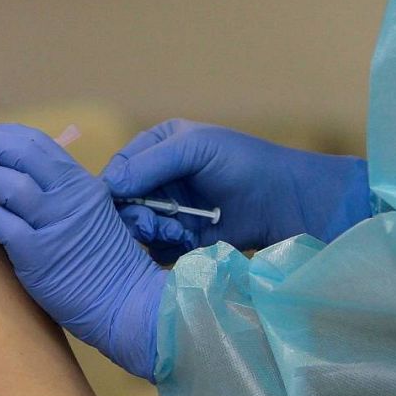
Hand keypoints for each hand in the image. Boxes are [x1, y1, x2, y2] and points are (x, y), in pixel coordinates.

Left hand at [0, 123, 165, 380]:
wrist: (125, 303)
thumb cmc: (102, 259)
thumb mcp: (87, 210)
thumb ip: (57, 188)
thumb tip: (10, 169)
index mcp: (80, 180)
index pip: (33, 140)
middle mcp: (69, 194)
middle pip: (17, 152)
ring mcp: (54, 222)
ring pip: (6, 183)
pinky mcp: (38, 254)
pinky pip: (0, 223)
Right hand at [102, 119, 370, 263]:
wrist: (287, 203)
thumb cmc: (245, 164)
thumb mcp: (195, 149)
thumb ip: (150, 164)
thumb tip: (108, 186)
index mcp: (158, 146)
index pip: (118, 168)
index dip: (114, 189)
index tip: (122, 205)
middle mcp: (160, 178)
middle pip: (123, 203)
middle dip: (137, 215)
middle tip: (157, 224)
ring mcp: (171, 210)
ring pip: (138, 229)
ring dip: (155, 232)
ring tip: (179, 231)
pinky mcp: (184, 239)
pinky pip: (157, 249)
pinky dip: (169, 247)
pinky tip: (190, 241)